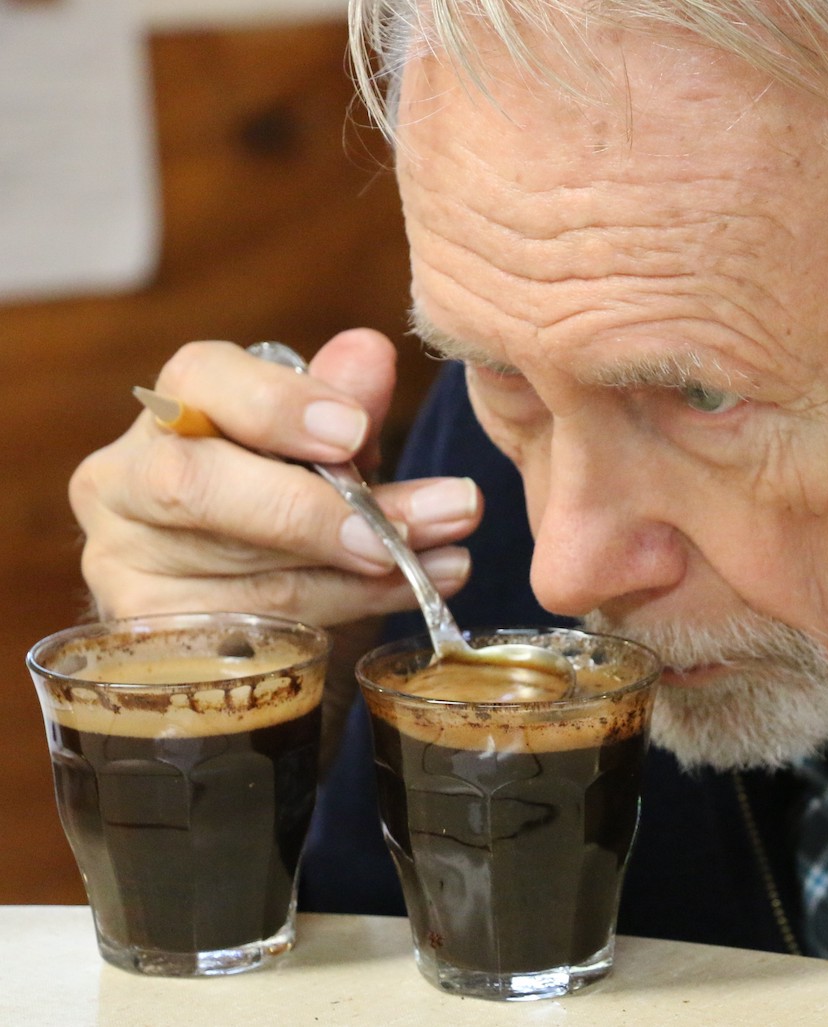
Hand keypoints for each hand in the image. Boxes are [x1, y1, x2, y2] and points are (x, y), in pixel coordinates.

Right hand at [70, 328, 480, 625]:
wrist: (237, 588)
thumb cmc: (280, 491)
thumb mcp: (321, 443)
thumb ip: (342, 399)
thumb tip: (371, 353)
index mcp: (169, 409)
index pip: (200, 380)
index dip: (277, 405)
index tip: (355, 430)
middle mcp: (123, 482)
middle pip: (201, 487)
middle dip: (320, 510)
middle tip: (426, 516)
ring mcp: (126, 566)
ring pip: (248, 571)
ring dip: (368, 570)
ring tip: (450, 553)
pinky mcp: (153, 638)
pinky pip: (262, 627)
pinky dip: (353, 607)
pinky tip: (415, 588)